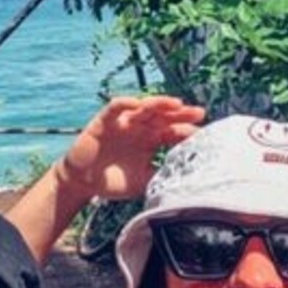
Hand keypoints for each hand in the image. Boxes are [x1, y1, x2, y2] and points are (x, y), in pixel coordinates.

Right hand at [61, 95, 204, 205]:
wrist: (83, 184)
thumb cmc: (114, 182)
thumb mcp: (143, 181)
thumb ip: (161, 176)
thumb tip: (187, 177)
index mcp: (151, 141)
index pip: (173, 131)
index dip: (187, 130)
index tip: (204, 134)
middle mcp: (140, 128)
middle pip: (164, 116)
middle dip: (181, 113)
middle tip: (198, 113)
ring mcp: (124, 123)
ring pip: (145, 107)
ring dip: (160, 103)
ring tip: (176, 103)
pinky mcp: (105, 121)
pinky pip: (116, 106)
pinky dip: (126, 103)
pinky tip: (138, 103)